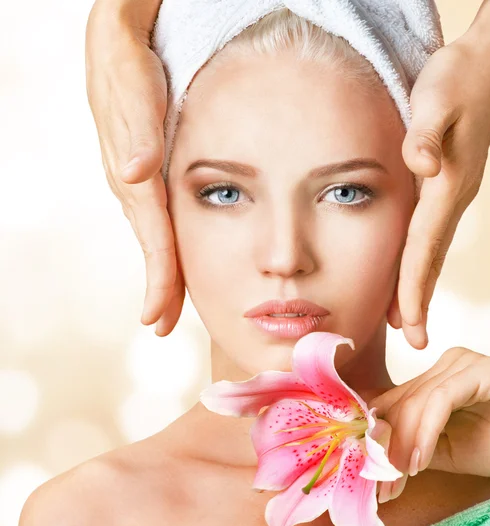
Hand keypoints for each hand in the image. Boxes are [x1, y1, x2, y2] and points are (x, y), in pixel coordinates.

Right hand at [85, 1, 184, 334]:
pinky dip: (167, 244)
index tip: (158, 317)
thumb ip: (135, 125)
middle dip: (160, 287)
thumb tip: (137, 173)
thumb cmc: (131, 62)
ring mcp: (136, 180)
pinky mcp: (145, 171)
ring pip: (154, 235)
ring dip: (163, 271)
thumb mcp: (133, 82)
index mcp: (134, 173)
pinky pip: (157, 217)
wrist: (119, 41)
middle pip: (152, 245)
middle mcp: (132, 183)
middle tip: (164, 325)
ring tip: (170, 305)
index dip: (159, 278)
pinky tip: (175, 256)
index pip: (152, 236)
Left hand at [368, 347, 489, 501]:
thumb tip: (371, 451)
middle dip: (388, 445)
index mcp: (435, 379)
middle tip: (383, 482)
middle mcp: (446, 365)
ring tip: (400, 476)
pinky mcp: (480, 369)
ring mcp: (463, 363)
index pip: (394, 401)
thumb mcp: (445, 451)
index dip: (378, 435)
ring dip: (404, 442)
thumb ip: (410, 444)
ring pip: (416, 400)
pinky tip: (421, 460)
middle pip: (401, 401)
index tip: (370, 471)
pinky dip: (426, 432)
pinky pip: (440, 399)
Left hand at [388, 36, 489, 349]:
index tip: (408, 323)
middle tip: (414, 341)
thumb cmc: (456, 80)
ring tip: (408, 320)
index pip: (425, 248)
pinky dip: (418, 261)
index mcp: (447, 187)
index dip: (414, 287)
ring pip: (430, 251)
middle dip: (419, 301)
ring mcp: (451, 195)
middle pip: (430, 259)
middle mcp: (451, 198)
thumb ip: (426, 134)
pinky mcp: (446, 187)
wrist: (481, 64)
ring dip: (419, 286)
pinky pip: (429, 235)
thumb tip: (422, 166)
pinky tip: (410, 272)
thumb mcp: (437, 99)